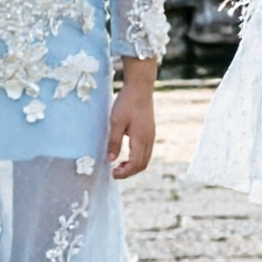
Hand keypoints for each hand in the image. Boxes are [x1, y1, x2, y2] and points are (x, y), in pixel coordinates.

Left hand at [108, 60, 157, 179]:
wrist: (140, 88)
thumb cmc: (127, 103)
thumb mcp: (116, 122)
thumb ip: (114, 142)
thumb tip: (111, 159)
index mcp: (141, 139)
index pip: (135, 164)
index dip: (124, 173)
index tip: (112, 174)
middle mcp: (149, 140)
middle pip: (142, 165)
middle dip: (129, 172)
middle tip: (114, 172)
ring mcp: (151, 136)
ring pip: (145, 159)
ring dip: (133, 166)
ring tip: (119, 165)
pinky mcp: (150, 132)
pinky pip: (146, 152)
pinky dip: (137, 158)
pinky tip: (126, 155)